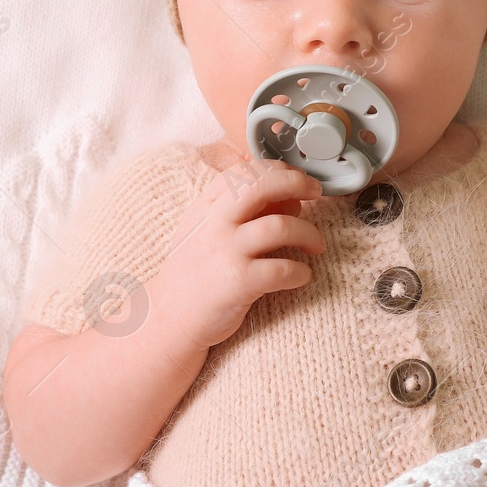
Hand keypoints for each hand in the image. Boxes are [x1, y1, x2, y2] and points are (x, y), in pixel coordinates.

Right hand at [151, 156, 326, 350]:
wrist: (170, 317)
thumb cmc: (197, 272)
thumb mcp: (209, 231)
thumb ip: (244, 212)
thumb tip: (291, 199)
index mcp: (206, 207)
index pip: (244, 171)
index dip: (277, 169)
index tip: (295, 178)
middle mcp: (215, 223)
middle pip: (261, 185)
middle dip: (296, 182)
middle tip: (315, 192)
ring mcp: (226, 251)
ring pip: (280, 226)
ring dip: (308, 233)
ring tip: (316, 245)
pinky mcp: (238, 282)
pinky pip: (282, 269)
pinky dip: (301, 272)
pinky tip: (302, 275)